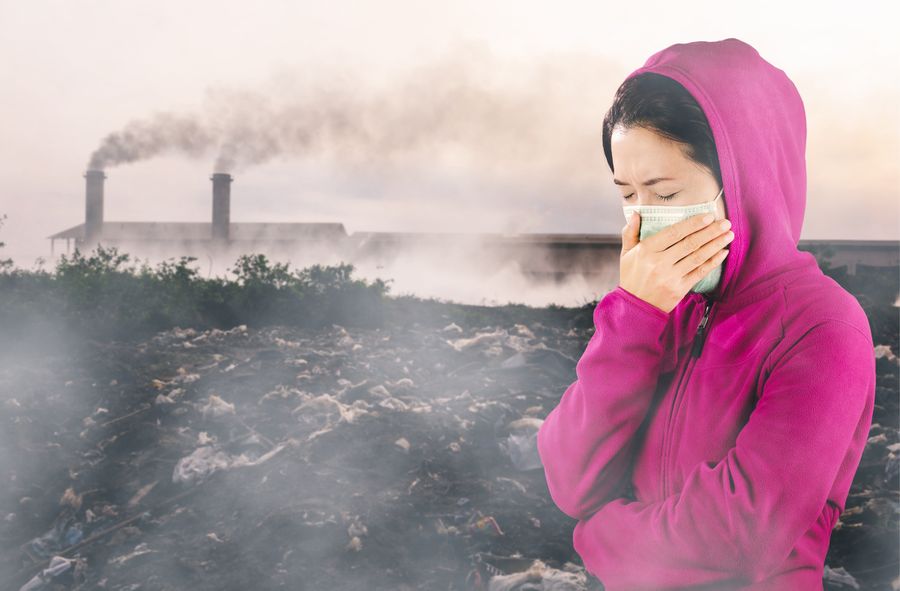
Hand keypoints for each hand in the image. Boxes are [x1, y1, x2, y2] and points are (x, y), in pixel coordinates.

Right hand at [618, 212, 733, 313]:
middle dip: (710, 232)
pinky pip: (700, 272)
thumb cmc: (631, 277)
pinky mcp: (679, 289)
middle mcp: (659, 262)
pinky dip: (713, 262)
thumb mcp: (626, 253)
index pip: (674, 233)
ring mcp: (671, 277)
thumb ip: (630, 232)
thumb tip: (636, 213)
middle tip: (725, 223)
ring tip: (728, 235)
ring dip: (716, 244)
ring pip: (698, 256)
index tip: (709, 216)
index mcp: (646, 250)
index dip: (693, 224)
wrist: (634, 307)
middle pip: (690, 243)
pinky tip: (723, 252)